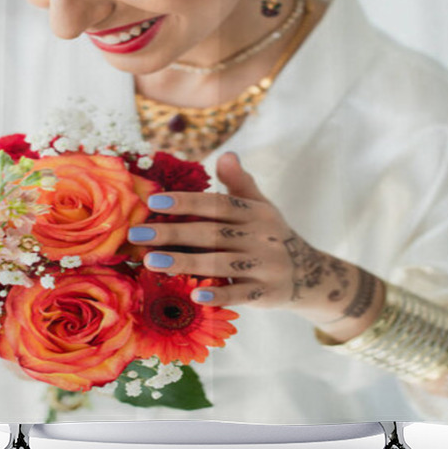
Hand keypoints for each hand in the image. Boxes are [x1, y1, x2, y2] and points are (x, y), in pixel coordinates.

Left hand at [127, 151, 352, 313]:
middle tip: (138, 233)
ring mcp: (265, 266)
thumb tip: (226, 153)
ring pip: (220, 264)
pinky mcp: (266, 293)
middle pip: (212, 234)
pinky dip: (219, 295)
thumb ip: (240, 182)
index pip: (218, 204)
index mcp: (256, 213)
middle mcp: (261, 237)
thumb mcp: (261, 206)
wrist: (309, 273)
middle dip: (173, 233)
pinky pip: (240, 294)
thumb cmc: (270, 234)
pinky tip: (194, 295)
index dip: (187, 202)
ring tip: (151, 261)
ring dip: (185, 263)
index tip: (154, 201)